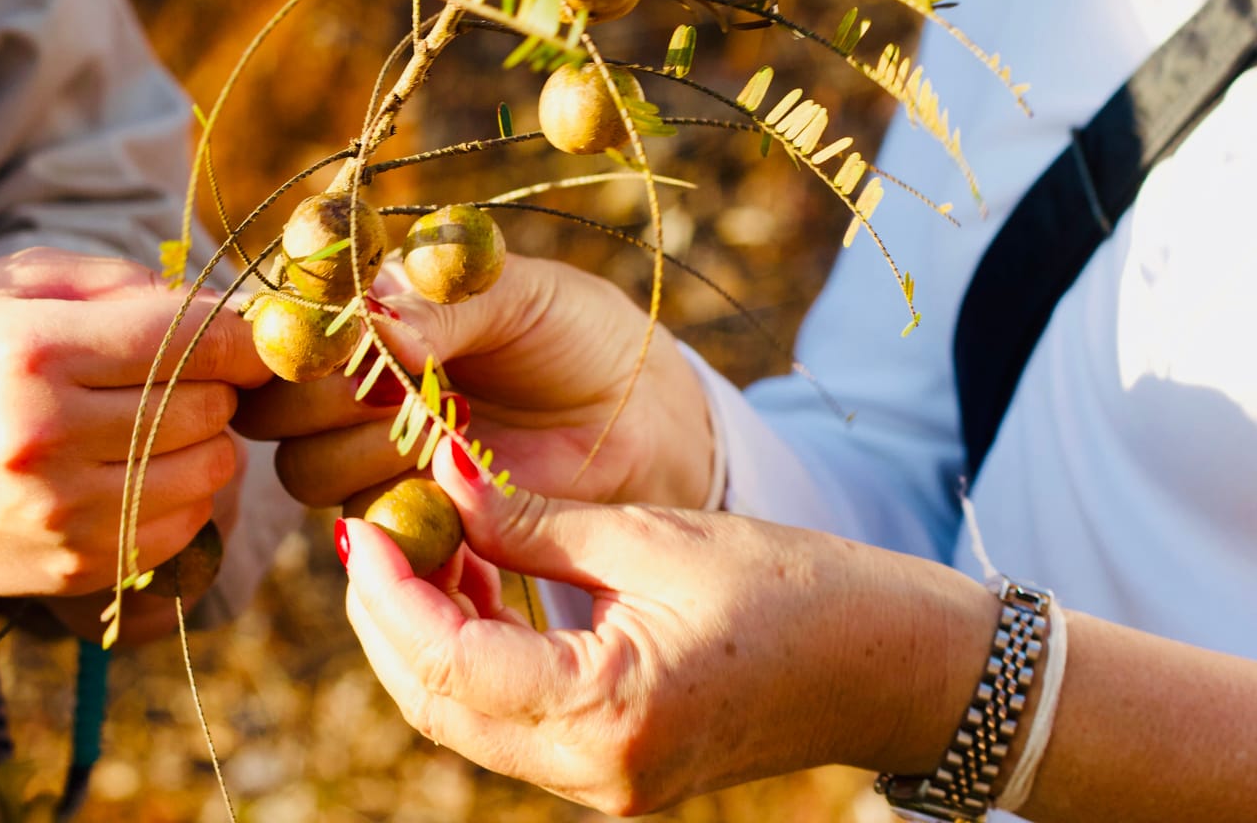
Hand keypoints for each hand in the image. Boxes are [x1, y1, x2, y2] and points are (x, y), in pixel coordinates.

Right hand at [0, 248, 270, 669]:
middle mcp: (46, 436)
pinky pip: (186, 525)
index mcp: (32, 352)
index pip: (189, 339)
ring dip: (206, 441)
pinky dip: (185, 494)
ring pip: (210, 468)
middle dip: (217, 384)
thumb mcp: (9, 287)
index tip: (248, 336)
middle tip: (187, 375)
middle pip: (208, 404)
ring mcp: (61, 512)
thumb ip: (117, 282)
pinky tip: (140, 471)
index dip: (241, 335)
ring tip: (159, 423)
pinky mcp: (73, 567)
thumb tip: (220, 308)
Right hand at [233, 253, 713, 510]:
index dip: (292, 324)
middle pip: (271, 400)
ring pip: (303, 464)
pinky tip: (457, 468)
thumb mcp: (519, 294)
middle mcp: (349, 376)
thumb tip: (373, 323)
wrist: (638, 414)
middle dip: (322, 393)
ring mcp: (367, 448)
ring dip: (364, 446)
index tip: (336, 329)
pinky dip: (399, 497)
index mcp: (366, 301)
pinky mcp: (402, 511)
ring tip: (448, 419)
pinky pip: (361, 520)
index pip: (287, 311)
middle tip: (396, 383)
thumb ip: (444, 307)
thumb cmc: (576, 332)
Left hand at [338, 444, 992, 815]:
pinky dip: (477, 652)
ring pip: (465, 717)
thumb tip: (438, 473)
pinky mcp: (612, 770)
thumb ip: (531, 515)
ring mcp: (601, 784)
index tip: (365, 522)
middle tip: (375, 528)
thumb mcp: (651, 534)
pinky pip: (510, 717)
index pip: (448, 663)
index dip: (389, 592)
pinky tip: (477, 578)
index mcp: (606, 714)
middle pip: (439, 704)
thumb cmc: (793, 588)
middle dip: (390, 617)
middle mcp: (593, 773)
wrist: (891, 665)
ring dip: (428, 632)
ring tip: (425, 538)